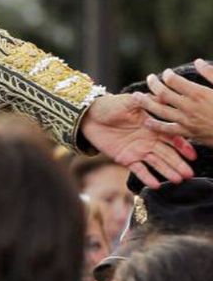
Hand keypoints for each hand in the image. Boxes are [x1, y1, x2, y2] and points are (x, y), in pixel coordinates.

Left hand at [79, 93, 195, 188]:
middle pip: (167, 154)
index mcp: (152, 127)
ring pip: (156, 163)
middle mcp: (148, 141)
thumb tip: (159, 95)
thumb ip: (143, 101)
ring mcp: (138, 151)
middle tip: (189, 174)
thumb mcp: (127, 101)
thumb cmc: (110, 106)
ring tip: (178, 180)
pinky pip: (138, 170)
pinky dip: (146, 177)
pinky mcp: (126, 158)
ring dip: (167, 172)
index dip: (181, 146)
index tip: (191, 155)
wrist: (89, 116)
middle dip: (178, 163)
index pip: (170, 137)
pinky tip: (156, 185)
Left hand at [136, 59, 212, 145]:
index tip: (166, 73)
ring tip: (135, 96)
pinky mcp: (189, 133)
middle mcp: (190, 107)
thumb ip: (211, 75)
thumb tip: (198, 61)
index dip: (167, 75)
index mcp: (199, 93)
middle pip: (163, 93)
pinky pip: (168, 130)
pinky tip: (146, 121)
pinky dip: (156, 125)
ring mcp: (187, 121)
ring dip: (146, 102)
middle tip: (149, 78)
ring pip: (160, 110)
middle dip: (153, 84)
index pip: (174, 81)